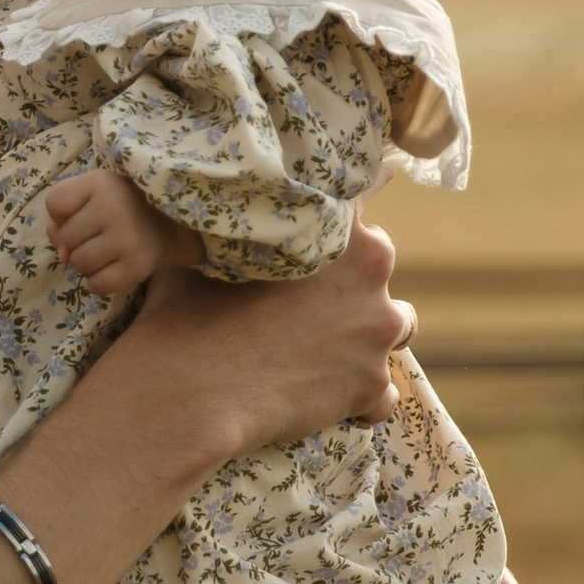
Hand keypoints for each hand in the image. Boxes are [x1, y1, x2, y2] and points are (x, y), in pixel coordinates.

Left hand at [43, 161, 198, 296]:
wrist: (174, 225)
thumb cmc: (123, 207)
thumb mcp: (93, 196)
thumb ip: (63, 218)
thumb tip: (63, 255)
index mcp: (101, 182)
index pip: (55, 203)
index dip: (62, 215)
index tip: (85, 213)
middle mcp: (114, 205)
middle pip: (65, 237)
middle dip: (77, 241)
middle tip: (101, 234)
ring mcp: (127, 237)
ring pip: (79, 263)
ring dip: (88, 263)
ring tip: (108, 251)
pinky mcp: (138, 265)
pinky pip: (97, 285)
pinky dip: (100, 282)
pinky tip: (114, 268)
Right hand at [123, 223, 412, 457]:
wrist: (188, 391)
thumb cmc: (187, 312)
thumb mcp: (209, 246)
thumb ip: (243, 222)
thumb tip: (232, 206)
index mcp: (335, 226)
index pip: (365, 188)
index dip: (347, 206)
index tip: (345, 209)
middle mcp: (371, 273)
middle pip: (380, 265)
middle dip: (351, 282)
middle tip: (308, 302)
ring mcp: (376, 331)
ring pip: (397, 326)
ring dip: (368, 336)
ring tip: (326, 351)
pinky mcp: (371, 384)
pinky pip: (383, 391)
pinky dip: (362, 396)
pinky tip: (328, 396)